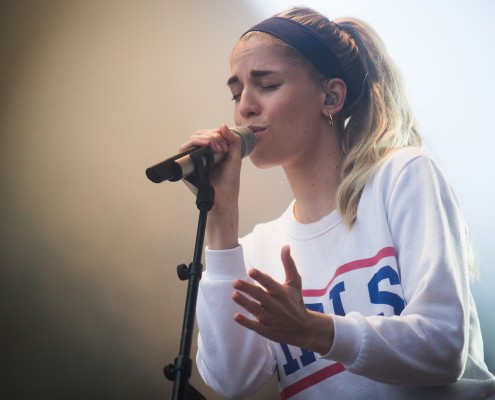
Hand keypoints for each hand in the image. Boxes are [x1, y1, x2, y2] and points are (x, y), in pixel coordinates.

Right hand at [179, 125, 241, 248]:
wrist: (225, 197)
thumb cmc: (229, 182)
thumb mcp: (235, 157)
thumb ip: (233, 140)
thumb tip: (222, 125)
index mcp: (212, 152)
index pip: (210, 134)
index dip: (218, 134)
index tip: (227, 145)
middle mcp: (201, 154)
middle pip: (201, 134)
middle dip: (214, 136)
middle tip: (223, 148)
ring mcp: (193, 160)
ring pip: (193, 139)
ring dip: (207, 139)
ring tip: (218, 149)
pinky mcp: (186, 166)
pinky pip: (185, 149)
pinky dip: (196, 144)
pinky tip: (207, 147)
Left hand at [232, 245, 333, 353]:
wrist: (303, 329)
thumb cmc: (296, 301)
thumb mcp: (295, 283)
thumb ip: (288, 264)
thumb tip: (285, 245)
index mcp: (282, 293)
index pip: (270, 283)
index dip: (261, 277)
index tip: (251, 271)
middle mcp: (277, 306)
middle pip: (260, 296)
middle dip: (248, 289)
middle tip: (235, 282)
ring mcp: (271, 319)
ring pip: (256, 310)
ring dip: (244, 303)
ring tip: (234, 295)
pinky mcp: (267, 330)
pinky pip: (255, 326)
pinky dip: (246, 322)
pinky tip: (236, 316)